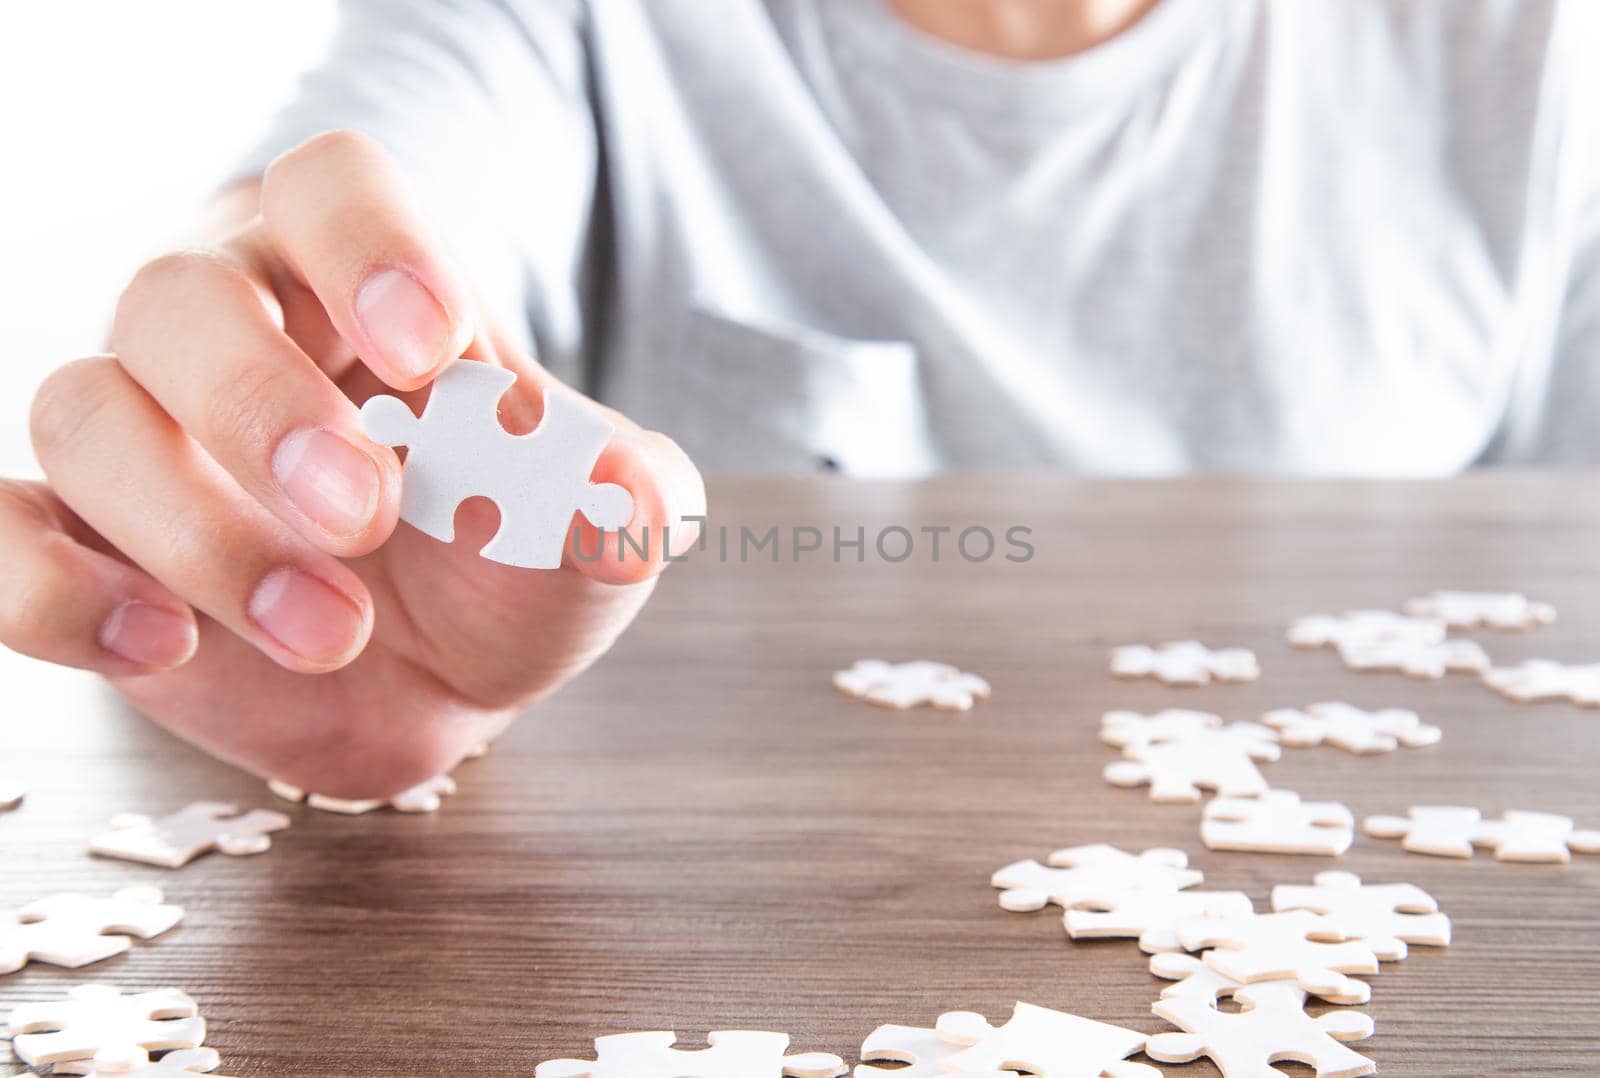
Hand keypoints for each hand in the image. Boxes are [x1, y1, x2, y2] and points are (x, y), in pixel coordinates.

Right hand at [0, 131, 704, 796]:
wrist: (449, 676)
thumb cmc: (513, 561)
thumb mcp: (593, 535)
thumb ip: (616, 504)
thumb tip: (618, 486)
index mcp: (363, 286)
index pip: (332, 190)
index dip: (369, 246)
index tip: (433, 350)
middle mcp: (233, 337)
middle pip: (179, 294)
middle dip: (264, 407)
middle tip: (366, 516)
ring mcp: (145, 442)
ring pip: (81, 414)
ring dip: (197, 531)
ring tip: (332, 631)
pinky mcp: (85, 549)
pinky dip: (48, 588)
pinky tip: (158, 642)